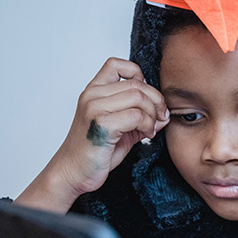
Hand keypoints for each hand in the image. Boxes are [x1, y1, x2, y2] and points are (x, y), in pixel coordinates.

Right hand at [16, 58, 169, 211]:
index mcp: (94, 91)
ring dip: (152, 115)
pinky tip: (145, 136)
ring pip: (139, 98)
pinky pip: (136, 115)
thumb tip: (164, 113)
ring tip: (150, 129)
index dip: (139, 76)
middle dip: (156, 101)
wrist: (73, 173)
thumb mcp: (121, 128)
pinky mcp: (102, 124)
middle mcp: (92, 95)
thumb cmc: (95, 151)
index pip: (117, 64)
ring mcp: (95, 108)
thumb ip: (140, 116)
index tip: (146, 97)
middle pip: (137, 84)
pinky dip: (148, 126)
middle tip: (160, 118)